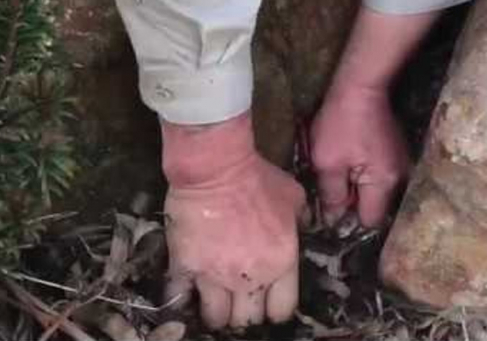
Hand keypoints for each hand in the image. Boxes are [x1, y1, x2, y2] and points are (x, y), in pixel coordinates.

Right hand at [161, 111, 305, 329]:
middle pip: (248, 320)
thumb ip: (302, 220)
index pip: (282, 310)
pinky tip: (185, 294)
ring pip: (216, 318)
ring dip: (216, 313)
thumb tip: (305, 228)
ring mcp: (215, 276)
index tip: (266, 302)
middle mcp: (250, 278)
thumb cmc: (256, 178)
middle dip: (245, 314)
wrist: (215, 166)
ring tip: (213, 301)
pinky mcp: (186, 268)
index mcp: (281, 264)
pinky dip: (182, 300)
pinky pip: (181, 298)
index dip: (274, 310)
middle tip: (238, 301)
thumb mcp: (293, 196)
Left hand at [308, 7, 439, 228]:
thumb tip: (334, 220)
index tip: (330, 215)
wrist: (359, 88)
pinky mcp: (394, 155)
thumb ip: (332, 196)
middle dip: (352, 207)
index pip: (370, 221)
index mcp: (384, 184)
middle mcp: (401, 179)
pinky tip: (346, 166)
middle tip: (328, 197)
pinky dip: (361, 178)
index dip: (349, 222)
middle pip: (375, 208)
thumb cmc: (341, 124)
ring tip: (335, 179)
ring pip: (375, 193)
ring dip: (355, 191)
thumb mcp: (327, 163)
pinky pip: (377, 178)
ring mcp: (400, 165)